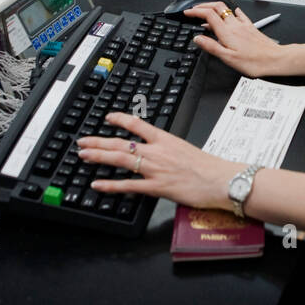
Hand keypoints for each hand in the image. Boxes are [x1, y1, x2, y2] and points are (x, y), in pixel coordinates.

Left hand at [77, 113, 238, 209]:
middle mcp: (157, 152)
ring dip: (99, 156)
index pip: (137, 124)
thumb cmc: (210, 167)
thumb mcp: (186, 150)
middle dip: (98, 141)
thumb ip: (169, 150)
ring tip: (83, 155)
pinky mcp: (157, 187)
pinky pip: (129, 185)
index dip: (120, 119)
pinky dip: (111, 185)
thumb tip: (159, 151)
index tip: (108, 117)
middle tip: (82, 141)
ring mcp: (155, 169)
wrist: (222, 180)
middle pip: (121, 142)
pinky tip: (98, 184)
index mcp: (166, 140)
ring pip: (121, 159)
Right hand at [185, 2, 287, 77]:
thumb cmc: (254, 62)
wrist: (275, 59)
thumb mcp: (228, 58)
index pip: (208, 14)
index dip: (195, 11)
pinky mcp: (251, 27)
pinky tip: (232, 14)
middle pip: (217, 7)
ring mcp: (243, 25)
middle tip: (195, 9)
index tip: (187, 13)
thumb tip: (198, 38)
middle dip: (203, 5)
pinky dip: (231, 12)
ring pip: (227, 9)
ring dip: (215, 8)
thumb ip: (211, 46)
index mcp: (227, 32)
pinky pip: (239, 14)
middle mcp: (235, 25)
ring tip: (207, 13)